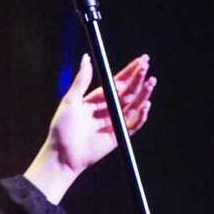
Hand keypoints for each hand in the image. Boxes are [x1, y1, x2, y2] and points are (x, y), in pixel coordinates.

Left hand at [50, 53, 154, 172]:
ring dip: (143, 94)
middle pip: (128, 92)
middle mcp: (107, 109)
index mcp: (97, 99)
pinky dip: (141, 116)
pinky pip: (133, 125)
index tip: (142, 60)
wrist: (62, 154)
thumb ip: (81, 80)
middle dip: (139, 79)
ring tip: (151, 83)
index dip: (130, 71)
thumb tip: (87, 58)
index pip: (118, 82)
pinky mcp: (118, 136)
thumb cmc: (62, 128)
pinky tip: (145, 105)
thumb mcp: (70, 100)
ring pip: (134, 106)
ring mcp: (114, 122)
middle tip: (147, 67)